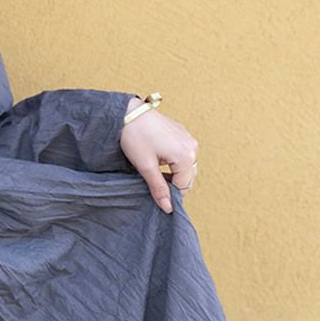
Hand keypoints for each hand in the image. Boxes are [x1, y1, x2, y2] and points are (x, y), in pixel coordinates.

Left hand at [119, 97, 198, 213]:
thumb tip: (168, 208)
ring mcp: (188, 138)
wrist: (127, 112)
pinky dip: (174, 162)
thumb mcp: (145, 166)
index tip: (156, 195)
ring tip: (154, 171)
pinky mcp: (181, 133)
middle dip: (173, 184)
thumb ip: (158, 188)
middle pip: (188, 177)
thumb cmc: (135, 136)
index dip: (170, 195)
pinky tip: (158, 160)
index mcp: (185, 156)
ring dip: (174, 173)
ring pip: (187, 166)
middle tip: (153, 183)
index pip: (184, 186)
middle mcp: (192, 147)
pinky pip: (183, 154)